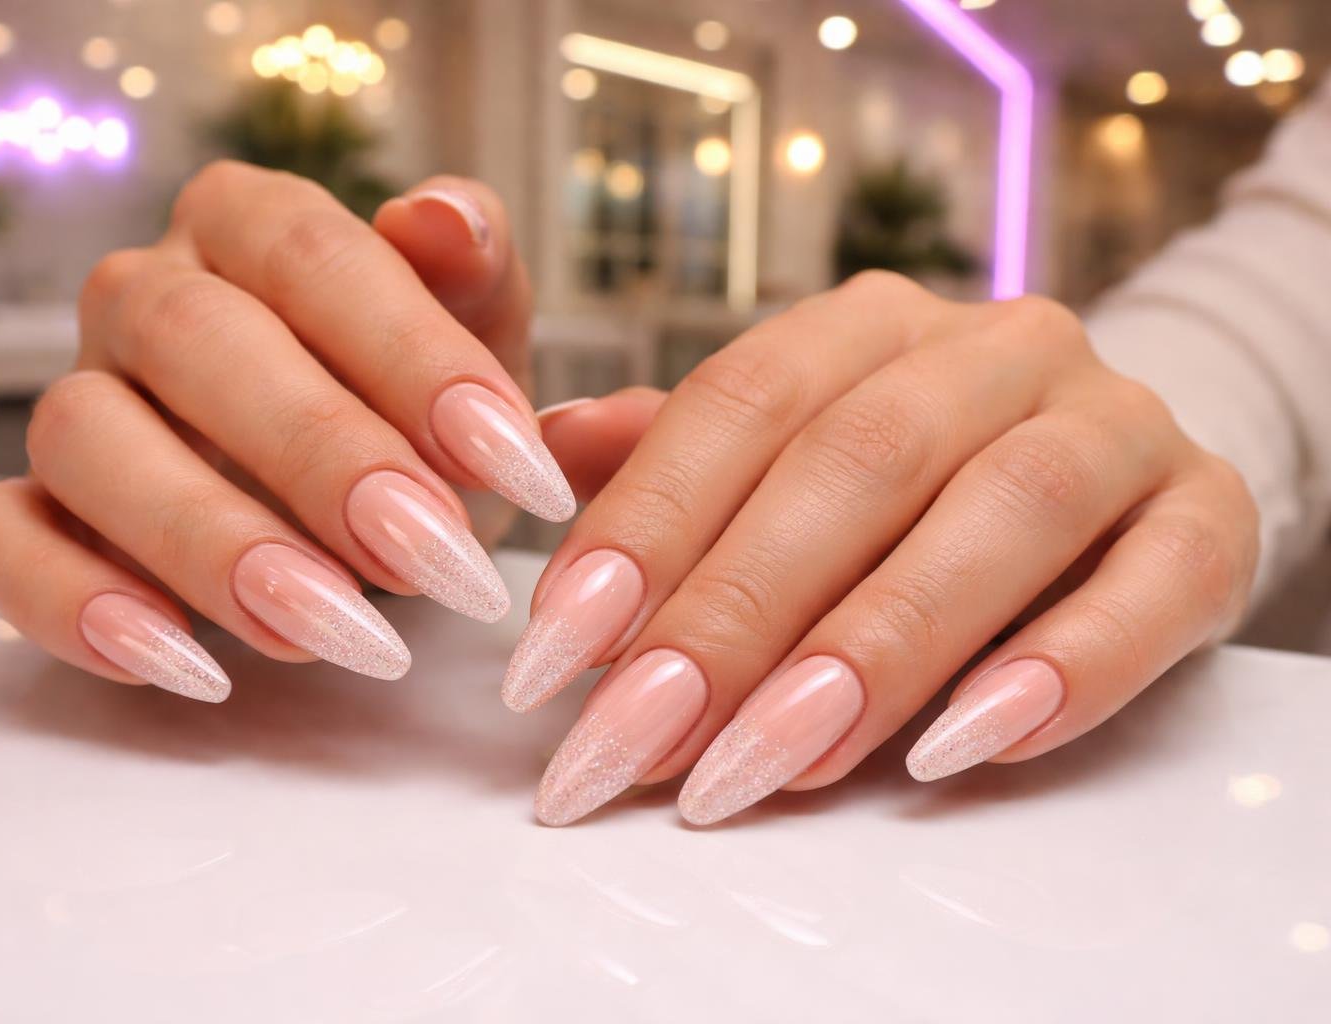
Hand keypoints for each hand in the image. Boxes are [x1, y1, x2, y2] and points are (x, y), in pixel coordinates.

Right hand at [0, 163, 569, 700]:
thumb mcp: (476, 335)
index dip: (411, 352)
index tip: (509, 459)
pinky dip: (74, 605)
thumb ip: (475, 270)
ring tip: (337, 632)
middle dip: (321, 455)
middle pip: (192, 340)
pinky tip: (187, 668)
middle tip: (433, 557)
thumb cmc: (418, 406)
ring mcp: (74, 400)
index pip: (311, 254)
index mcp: (248, 223)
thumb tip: (439, 216)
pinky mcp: (27, 507)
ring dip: (211, 544)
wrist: (364, 501)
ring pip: (87, 440)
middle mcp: (142, 295)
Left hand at [513, 272, 1258, 824]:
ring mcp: (1112, 422)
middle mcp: (992, 350)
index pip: (737, 405)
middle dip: (732, 617)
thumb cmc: (913, 483)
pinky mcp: (1206, 513)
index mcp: (867, 324)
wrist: (1110, 474)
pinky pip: (1156, 582)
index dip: (640, 529)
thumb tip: (549, 450)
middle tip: (638, 744)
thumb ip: (675, 454)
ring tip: (770, 760)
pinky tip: (964, 746)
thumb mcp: (788, 451)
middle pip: (853, 465)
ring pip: (997, 515)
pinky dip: (1065, 667)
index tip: (554, 659)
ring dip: (875, 650)